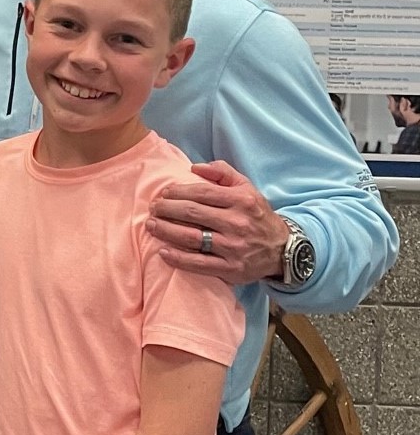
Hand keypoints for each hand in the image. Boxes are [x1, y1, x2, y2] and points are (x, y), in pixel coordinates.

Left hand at [147, 161, 286, 284]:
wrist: (283, 249)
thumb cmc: (257, 215)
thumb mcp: (247, 189)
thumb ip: (223, 173)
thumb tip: (195, 167)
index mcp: (241, 201)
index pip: (201, 192)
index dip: (178, 192)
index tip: (164, 194)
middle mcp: (237, 223)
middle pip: (192, 213)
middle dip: (166, 209)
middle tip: (153, 208)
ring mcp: (233, 247)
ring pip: (191, 237)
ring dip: (166, 230)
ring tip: (151, 225)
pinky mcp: (230, 268)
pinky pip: (199, 263)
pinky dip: (178, 258)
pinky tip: (163, 252)